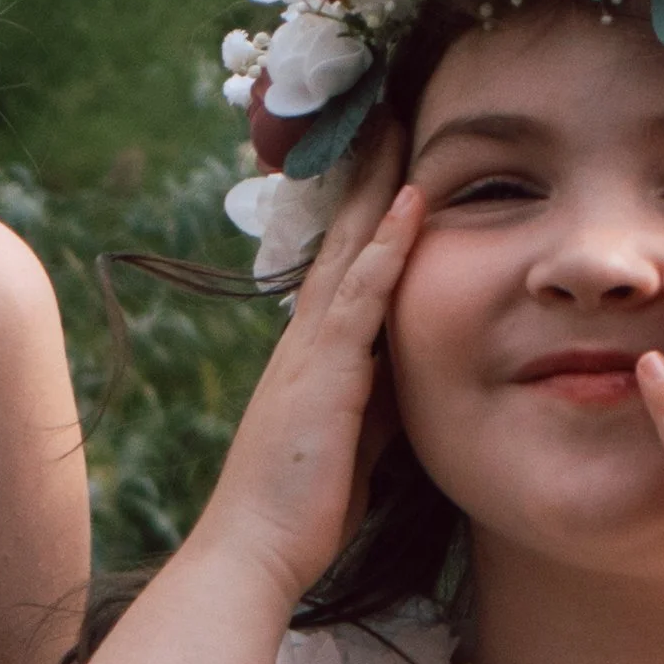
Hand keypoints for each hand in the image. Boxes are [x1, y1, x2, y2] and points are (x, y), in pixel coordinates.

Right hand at [191, 148, 423, 605]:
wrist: (253, 552)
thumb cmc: (300, 512)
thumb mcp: (353, 446)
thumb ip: (377, 404)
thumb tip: (406, 382)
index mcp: (311, 358)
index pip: (344, 269)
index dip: (364, 214)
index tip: (385, 164)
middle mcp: (304, 340)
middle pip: (340, 239)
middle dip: (363, 176)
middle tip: (382, 111)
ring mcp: (311, 350)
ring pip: (349, 249)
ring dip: (374, 185)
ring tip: (395, 123)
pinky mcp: (325, 372)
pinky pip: (362, 295)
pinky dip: (387, 245)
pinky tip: (410, 201)